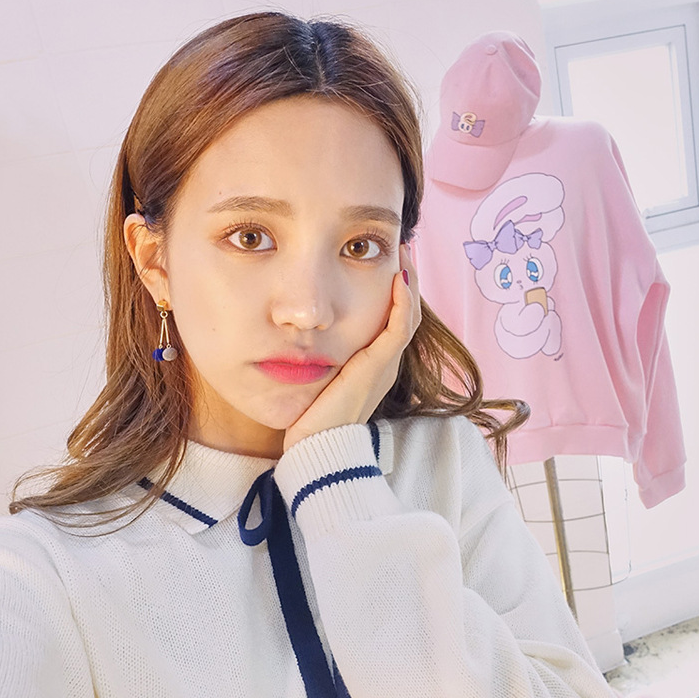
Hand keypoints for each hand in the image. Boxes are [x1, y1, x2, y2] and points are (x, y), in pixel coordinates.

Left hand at [282, 244, 419, 452]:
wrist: (317, 450)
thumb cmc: (310, 422)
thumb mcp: (312, 382)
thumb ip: (312, 359)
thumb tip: (290, 335)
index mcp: (372, 368)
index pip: (392, 320)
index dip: (392, 291)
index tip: (383, 262)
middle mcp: (384, 366)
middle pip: (405, 314)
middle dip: (405, 279)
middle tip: (397, 247)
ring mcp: (384, 367)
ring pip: (407, 317)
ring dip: (408, 282)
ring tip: (401, 252)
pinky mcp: (377, 368)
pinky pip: (398, 329)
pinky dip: (402, 302)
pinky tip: (398, 277)